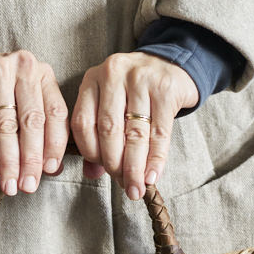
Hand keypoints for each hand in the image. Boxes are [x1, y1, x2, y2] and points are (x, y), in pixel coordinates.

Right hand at [0, 48, 68, 194]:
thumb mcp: (21, 105)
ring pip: (7, 126)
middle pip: (32, 121)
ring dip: (9, 161)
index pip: (56, 114)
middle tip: (28, 185)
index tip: (50, 170)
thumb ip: (40, 131)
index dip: (54, 145)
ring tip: (9, 184)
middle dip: (31, 159)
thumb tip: (53, 168)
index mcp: (43, 75)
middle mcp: (24, 68)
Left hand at [72, 52, 198, 199]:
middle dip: (115, 165)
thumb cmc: (135, 93)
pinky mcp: (165, 89)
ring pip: (134, 133)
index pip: (83, 123)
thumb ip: (97, 137)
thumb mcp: (111, 106)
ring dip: (135, 167)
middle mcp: (113, 74)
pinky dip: (156, 159)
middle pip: (109, 130)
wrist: (171, 64)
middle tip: (124, 186)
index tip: (103, 173)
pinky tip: (153, 176)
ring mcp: (140, 79)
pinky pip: (159, 133)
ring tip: (137, 188)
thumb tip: (91, 174)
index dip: (91, 154)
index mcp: (92, 80)